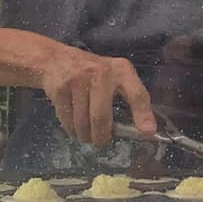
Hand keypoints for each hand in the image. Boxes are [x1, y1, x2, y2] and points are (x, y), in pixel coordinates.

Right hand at [36, 45, 154, 146]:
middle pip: (101, 118)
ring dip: (85, 135)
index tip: (147, 132)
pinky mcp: (60, 89)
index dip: (143, 114)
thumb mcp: (114, 77)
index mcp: (121, 71)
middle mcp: (101, 74)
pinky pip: (67, 121)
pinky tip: (74, 126)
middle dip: (101, 137)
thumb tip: (143, 130)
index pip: (136, 94)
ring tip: (86, 134)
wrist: (55, 59)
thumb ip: (128, 99)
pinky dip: (72, 130)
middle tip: (101, 142)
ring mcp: (78, 81)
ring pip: (82, 123)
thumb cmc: (92, 73)